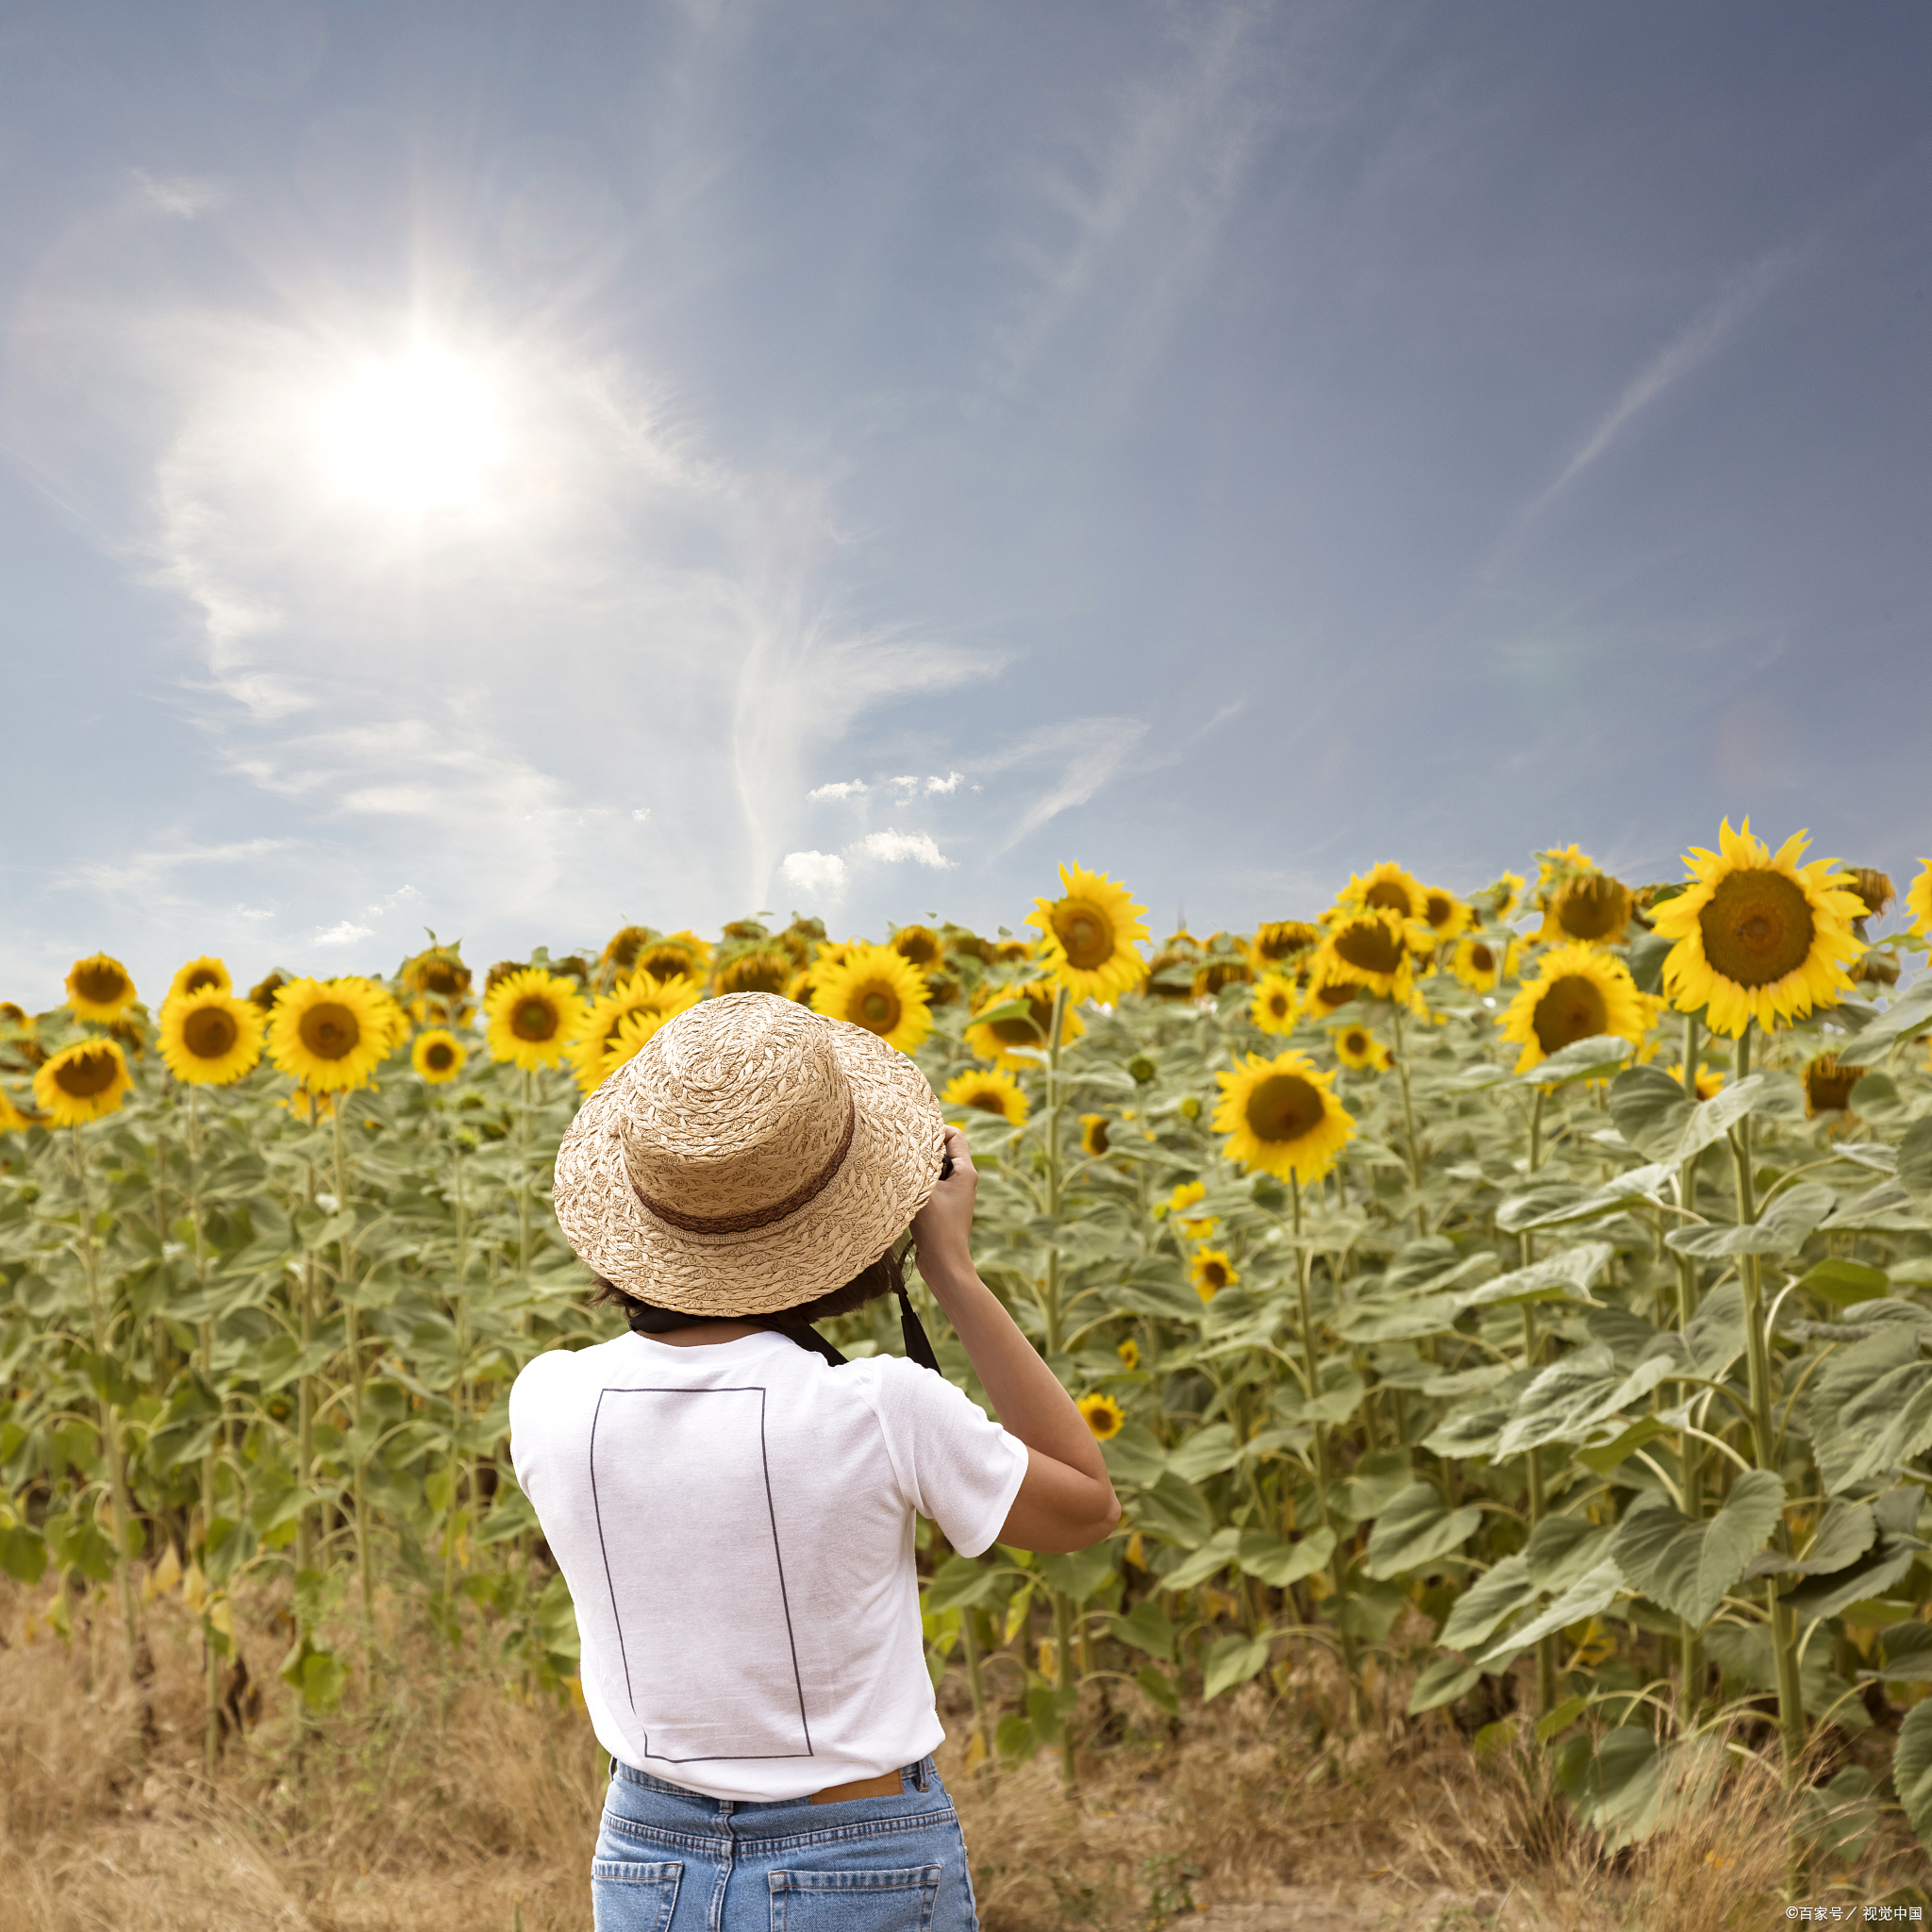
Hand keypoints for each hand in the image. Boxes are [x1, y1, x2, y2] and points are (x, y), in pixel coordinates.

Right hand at [911, 1125, 976, 1297]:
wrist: (944, 1265)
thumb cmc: (937, 1229)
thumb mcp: (925, 1191)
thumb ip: (919, 1165)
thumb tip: (906, 1144)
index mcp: (966, 1171)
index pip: (953, 1134)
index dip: (934, 1131)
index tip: (913, 1139)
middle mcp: (963, 1179)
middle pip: (943, 1150)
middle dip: (923, 1151)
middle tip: (904, 1156)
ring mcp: (954, 1193)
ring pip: (934, 1168)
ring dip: (919, 1170)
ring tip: (904, 1178)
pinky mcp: (944, 1206)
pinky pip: (930, 1184)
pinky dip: (918, 1185)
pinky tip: (905, 1194)